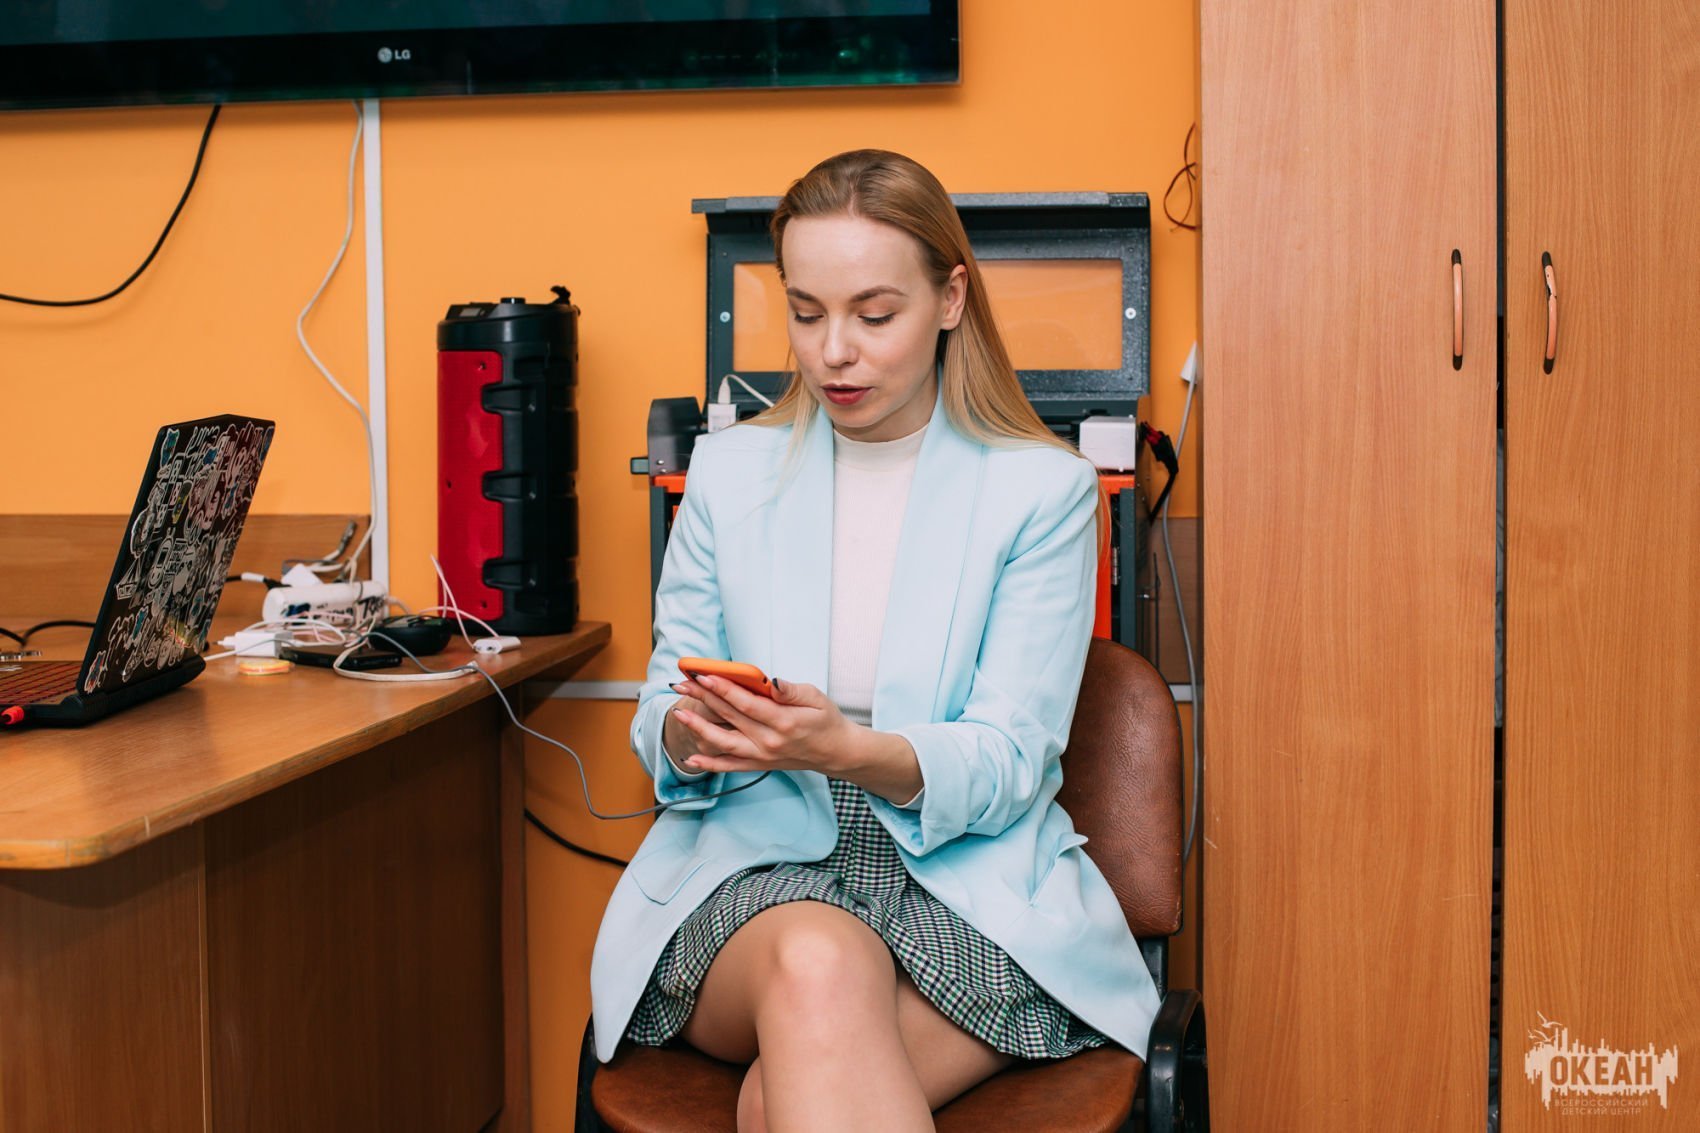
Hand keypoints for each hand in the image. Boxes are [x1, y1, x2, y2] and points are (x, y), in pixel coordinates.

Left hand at [667, 673, 855, 775]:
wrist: (835, 752)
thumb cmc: (826, 721)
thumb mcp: (817, 698)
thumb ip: (792, 690)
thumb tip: (772, 682)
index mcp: (784, 722)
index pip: (746, 703)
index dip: (723, 688)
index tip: (703, 675)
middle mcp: (769, 741)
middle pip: (729, 717)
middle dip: (703, 698)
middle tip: (682, 683)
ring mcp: (762, 756)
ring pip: (723, 742)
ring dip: (698, 728)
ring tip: (679, 714)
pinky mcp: (759, 765)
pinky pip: (730, 766)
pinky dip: (709, 763)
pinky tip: (691, 756)